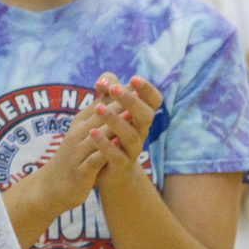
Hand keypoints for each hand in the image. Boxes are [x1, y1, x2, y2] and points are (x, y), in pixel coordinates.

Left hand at [89, 74, 161, 188]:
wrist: (109, 169)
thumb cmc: (111, 133)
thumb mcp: (110, 108)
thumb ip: (108, 91)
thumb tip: (102, 81)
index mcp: (140, 116)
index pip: (154, 101)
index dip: (147, 90)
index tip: (134, 78)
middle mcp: (141, 132)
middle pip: (146, 116)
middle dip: (131, 101)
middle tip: (114, 90)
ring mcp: (132, 150)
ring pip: (130, 135)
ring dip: (114, 120)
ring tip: (98, 108)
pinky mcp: (120, 165)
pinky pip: (116, 155)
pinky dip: (105, 145)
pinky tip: (93, 133)